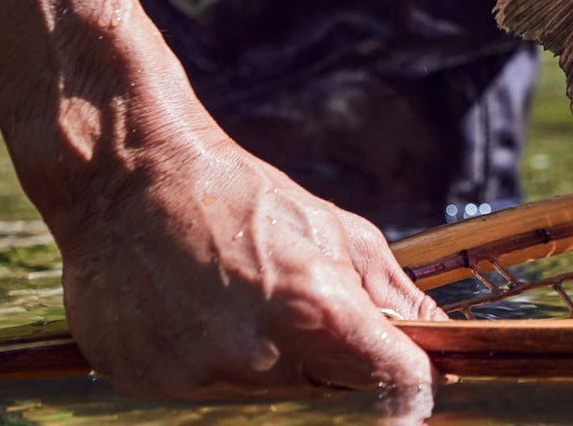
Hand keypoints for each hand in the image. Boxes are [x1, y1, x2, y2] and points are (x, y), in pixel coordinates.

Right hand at [54, 119, 439, 402]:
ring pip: (266, 394)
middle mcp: (257, 355)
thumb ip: (397, 297)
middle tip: (299, 306)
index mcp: (314, 309)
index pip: (395, 382)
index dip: (411, 378)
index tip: (415, 372)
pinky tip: (196, 313)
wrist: (129, 177)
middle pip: (327, 393)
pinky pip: (204, 390)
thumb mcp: (339, 232)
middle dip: (331, 360)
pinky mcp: (146, 383)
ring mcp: (196, 375)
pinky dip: (211, 362)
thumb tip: (443, 343)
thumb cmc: (243, 196)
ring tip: (239, 299)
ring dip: (271, 361)